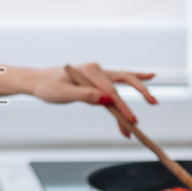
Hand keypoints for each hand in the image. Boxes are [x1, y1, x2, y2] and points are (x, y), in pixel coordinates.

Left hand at [31, 63, 156, 137]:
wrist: (38, 81)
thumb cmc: (48, 87)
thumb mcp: (63, 94)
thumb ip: (85, 96)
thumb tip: (107, 100)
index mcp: (89, 71)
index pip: (111, 92)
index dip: (122, 108)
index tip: (131, 122)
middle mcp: (96, 69)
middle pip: (122, 83)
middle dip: (136, 98)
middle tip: (148, 110)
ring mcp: (98, 72)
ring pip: (124, 80)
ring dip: (139, 91)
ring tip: (153, 101)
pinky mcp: (98, 78)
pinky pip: (119, 79)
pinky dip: (135, 78)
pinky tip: (150, 76)